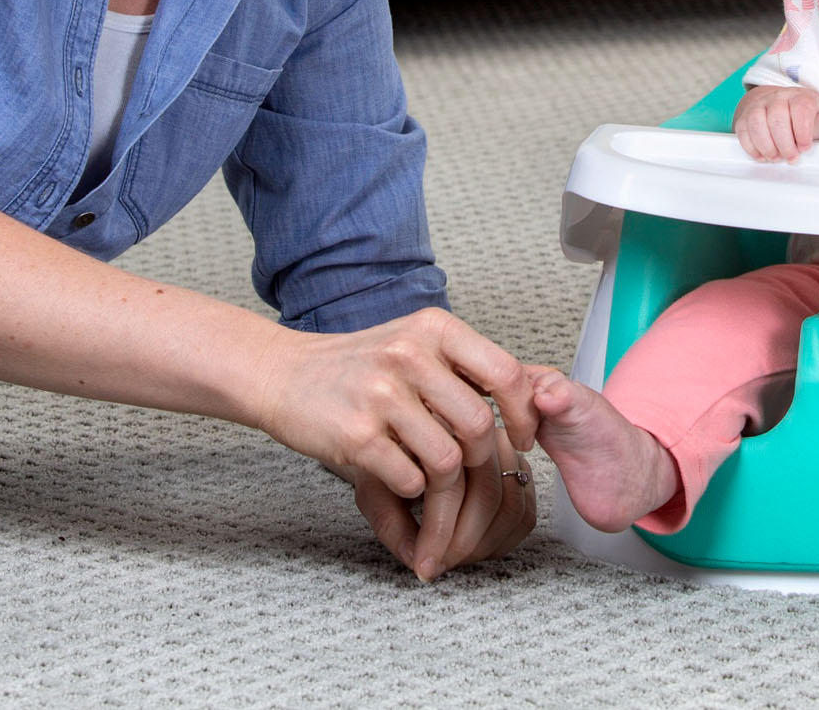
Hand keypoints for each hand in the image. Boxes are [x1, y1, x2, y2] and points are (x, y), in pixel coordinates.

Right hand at [254, 306, 537, 525]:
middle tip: (470, 474)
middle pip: (478, 426)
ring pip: (447, 459)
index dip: (524, 413)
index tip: (523, 440)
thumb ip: (465, 366)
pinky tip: (395, 475)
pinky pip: (409, 480)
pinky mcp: (356, 435)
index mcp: (434, 328)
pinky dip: (409, 489)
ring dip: (445, 486)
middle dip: (481, 462)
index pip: (506, 372)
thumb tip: (535, 392)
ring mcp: (381, 395)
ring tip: (430, 483)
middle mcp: (410, 355)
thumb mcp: (415, 344)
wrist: (283, 374)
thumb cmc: (359, 366)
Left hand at [350, 424, 535, 580]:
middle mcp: (478, 429)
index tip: (424, 567)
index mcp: (438, 425)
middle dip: (462, 544)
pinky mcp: (516, 462)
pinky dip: (504, 538)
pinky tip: (477, 548)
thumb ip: (390, 521)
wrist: (402, 434)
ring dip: (484, 544)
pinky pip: (524, 508)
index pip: (451, 487)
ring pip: (511, 504)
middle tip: (439, 566)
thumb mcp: (374, 486)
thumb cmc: (387, 460)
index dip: (438, 535)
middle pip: (487, 496)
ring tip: (454, 558)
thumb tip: (416, 560)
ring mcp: (502, 444)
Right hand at [733, 84, 818, 162]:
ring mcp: (759, 104)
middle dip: (784, 144)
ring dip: (767, 146)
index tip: (805, 148)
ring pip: (757, 123)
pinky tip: (763, 155)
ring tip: (776, 157)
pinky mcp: (745, 116)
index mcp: (801, 97)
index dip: (802, 132)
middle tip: (791, 157)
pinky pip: (743, 131)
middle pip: (777, 118)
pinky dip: (752, 148)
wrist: (779, 103)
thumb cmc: (803, 117)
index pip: (801, 109)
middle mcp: (779, 97)